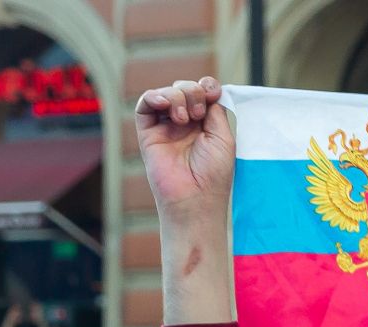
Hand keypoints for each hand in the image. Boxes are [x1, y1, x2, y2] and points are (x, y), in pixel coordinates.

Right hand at [135, 77, 233, 220]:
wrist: (194, 198)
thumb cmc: (212, 175)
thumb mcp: (223, 136)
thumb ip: (214, 110)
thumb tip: (205, 90)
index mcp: (204, 124)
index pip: (202, 92)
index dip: (207, 86)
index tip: (212, 95)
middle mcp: (184, 124)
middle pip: (184, 88)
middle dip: (193, 92)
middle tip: (198, 115)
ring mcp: (165, 128)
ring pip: (166, 93)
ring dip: (177, 96)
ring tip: (184, 117)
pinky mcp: (148, 134)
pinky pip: (145, 105)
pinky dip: (153, 97)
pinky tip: (164, 104)